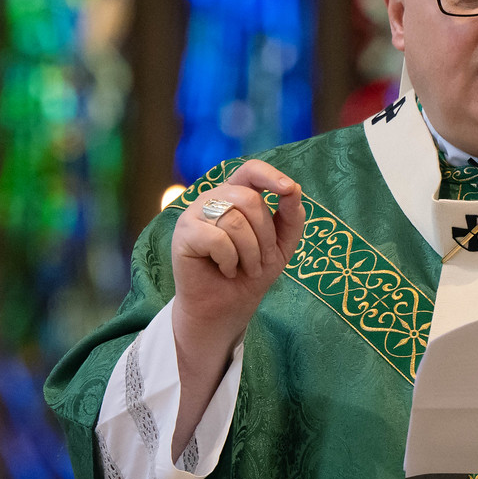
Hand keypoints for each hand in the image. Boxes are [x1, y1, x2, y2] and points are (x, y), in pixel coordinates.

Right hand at [169, 160, 305, 370]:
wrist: (226, 308)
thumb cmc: (251, 272)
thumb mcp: (281, 245)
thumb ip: (291, 216)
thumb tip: (293, 189)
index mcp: (236, 194)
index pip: (251, 171)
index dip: (270, 175)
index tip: (289, 190)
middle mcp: (214, 198)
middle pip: (249, 199)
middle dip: (266, 235)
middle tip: (263, 261)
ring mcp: (195, 213)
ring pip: (234, 220)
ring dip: (250, 252)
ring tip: (245, 268)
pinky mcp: (184, 233)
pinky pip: (217, 238)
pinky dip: (229, 259)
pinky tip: (225, 269)